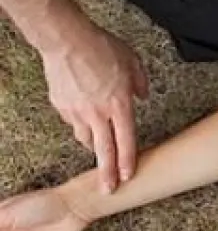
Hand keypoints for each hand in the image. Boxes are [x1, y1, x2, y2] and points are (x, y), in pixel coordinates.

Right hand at [41, 25, 147, 192]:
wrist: (67, 40)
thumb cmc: (101, 48)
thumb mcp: (132, 62)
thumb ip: (140, 83)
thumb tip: (142, 95)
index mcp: (119, 105)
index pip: (126, 141)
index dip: (128, 161)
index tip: (128, 176)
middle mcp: (98, 113)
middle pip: (103, 151)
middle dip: (106, 173)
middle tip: (107, 189)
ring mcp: (76, 112)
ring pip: (85, 138)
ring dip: (93, 146)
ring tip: (98, 151)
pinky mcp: (61, 106)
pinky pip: (73, 121)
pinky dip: (80, 123)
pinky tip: (84, 117)